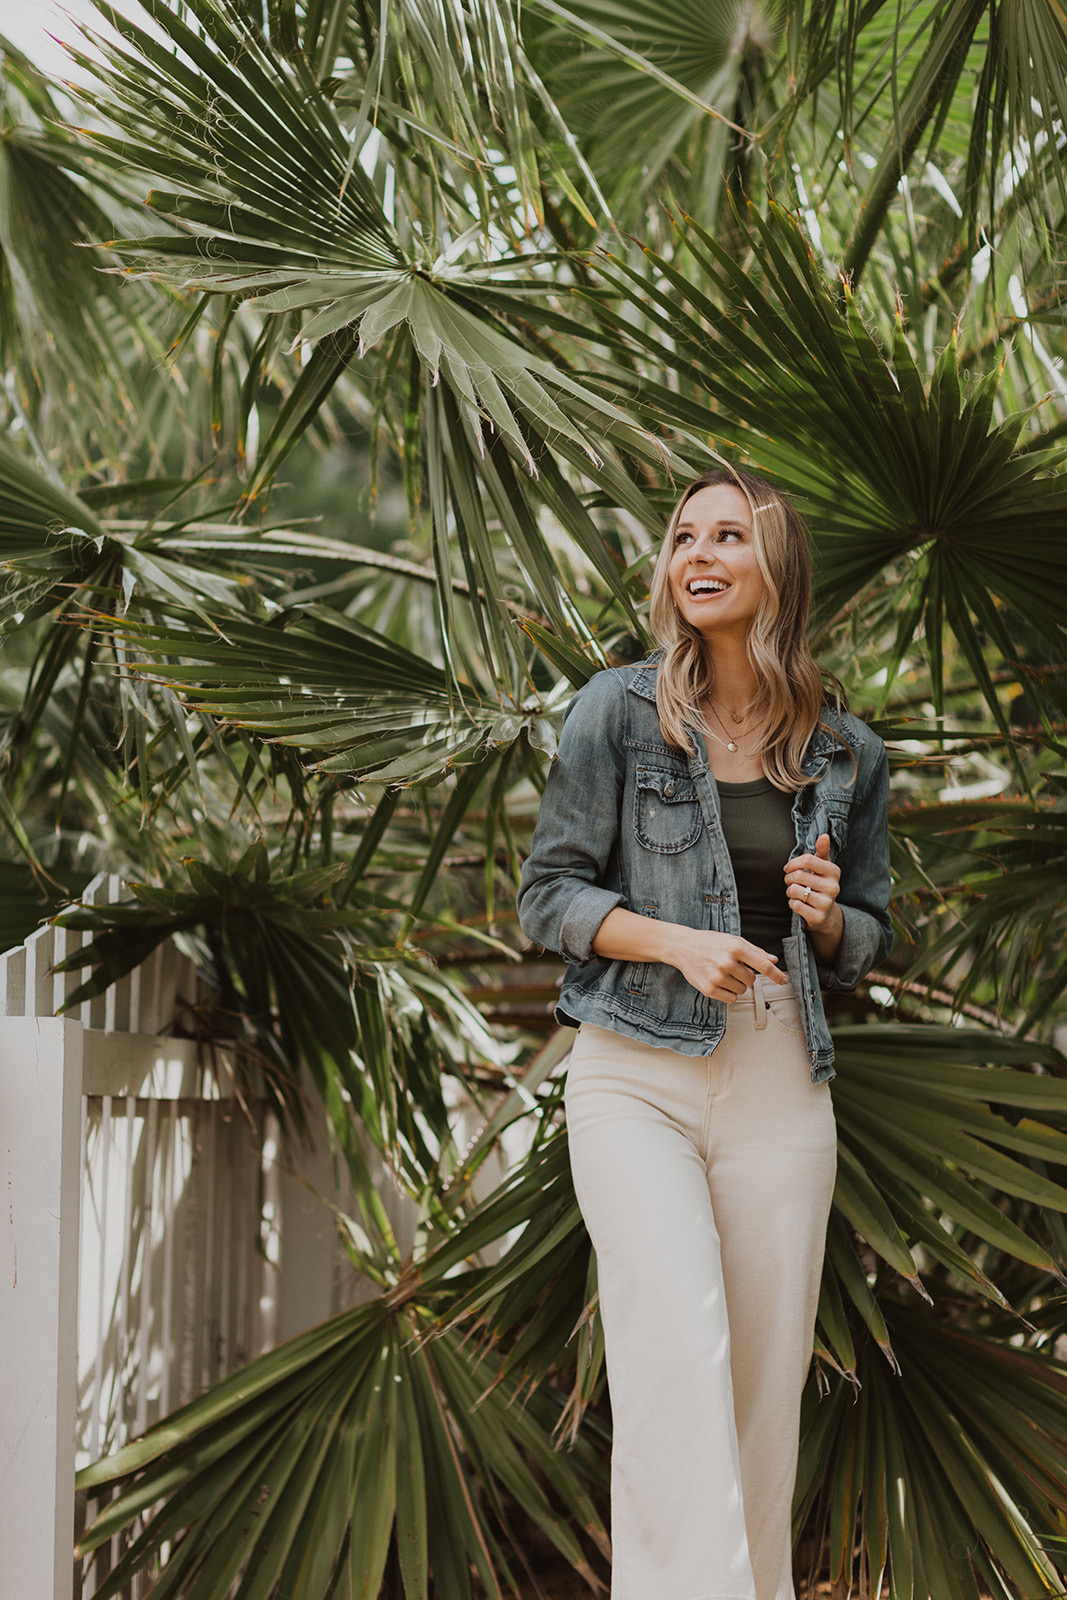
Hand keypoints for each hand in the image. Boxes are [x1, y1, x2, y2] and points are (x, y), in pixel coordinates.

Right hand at [672, 928, 788, 1002]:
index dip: (776, 975)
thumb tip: (773, 960)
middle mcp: (727, 962)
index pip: (763, 965)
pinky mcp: (709, 989)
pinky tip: (719, 982)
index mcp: (736, 948)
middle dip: (746, 975)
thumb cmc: (709, 942)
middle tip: (732, 967)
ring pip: (742, 990)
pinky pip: (731, 999)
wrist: (682, 946)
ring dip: (737, 984)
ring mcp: (717, 977)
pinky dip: (729, 993)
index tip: (784, 981)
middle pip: (752, 980)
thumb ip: (754, 951)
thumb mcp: (732, 940)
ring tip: (723, 973)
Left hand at [784, 833, 842, 937]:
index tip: (788, 868)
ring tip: (795, 892)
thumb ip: (821, 851)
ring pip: (794, 891)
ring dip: (789, 891)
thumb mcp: (822, 867)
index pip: (807, 860)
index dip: (792, 863)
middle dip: (788, 878)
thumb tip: (824, 835)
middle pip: (798, 875)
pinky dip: (792, 903)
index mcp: (834, 871)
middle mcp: (833, 887)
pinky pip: (795, 905)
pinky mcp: (818, 917)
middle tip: (790, 881)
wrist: (825, 914)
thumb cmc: (820, 885)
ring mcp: (827, 903)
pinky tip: (798, 903)